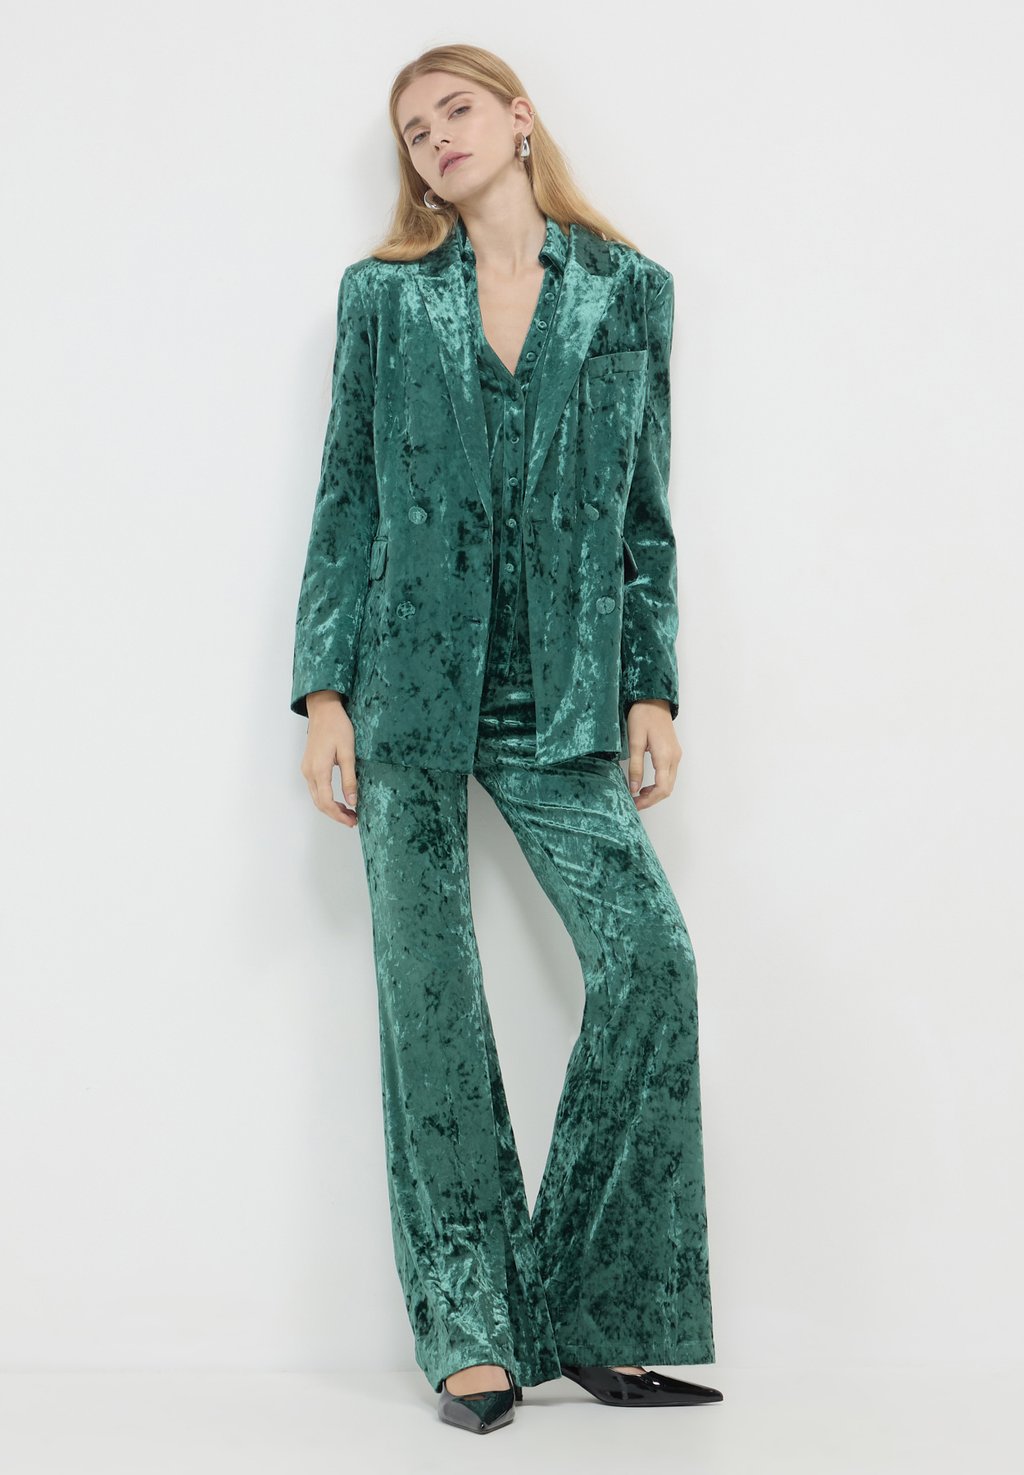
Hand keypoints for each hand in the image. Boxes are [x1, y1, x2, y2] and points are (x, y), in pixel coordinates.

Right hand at [300, 691, 358, 826]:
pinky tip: (339, 799)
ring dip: (331, 808)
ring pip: (316, 797)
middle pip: (319, 803)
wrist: (323, 710)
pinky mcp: (308, 766)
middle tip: (353, 820)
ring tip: (348, 812)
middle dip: (336, 815)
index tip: (353, 821)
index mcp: (319, 770)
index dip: (339, 815)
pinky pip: (315, 789)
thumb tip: (352, 801)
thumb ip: (349, 778)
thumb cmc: (337, 727)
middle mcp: (309, 772)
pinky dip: (326, 799)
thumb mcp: (348, 752)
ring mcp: (306, 769)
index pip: (327, 802)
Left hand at [625, 699, 680, 808]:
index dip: (648, 800)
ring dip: (655, 793)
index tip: (634, 804)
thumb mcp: (634, 741)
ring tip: (638, 796)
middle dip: (651, 800)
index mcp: (665, 756)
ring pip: (669, 784)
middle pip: (667, 789)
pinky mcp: (674, 753)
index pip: (661, 788)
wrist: (654, 700)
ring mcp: (676, 756)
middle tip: (634, 803)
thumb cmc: (643, 716)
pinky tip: (646, 785)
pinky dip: (659, 785)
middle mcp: (674, 758)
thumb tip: (634, 789)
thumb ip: (635, 767)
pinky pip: (669, 775)